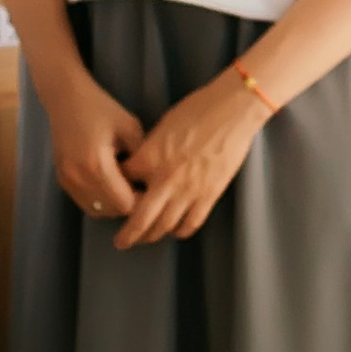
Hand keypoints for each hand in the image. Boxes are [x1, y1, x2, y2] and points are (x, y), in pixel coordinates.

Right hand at [47, 67, 145, 220]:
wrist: (66, 98)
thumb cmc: (102, 109)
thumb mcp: (130, 128)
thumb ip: (142, 158)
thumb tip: (154, 183)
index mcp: (97, 165)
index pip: (125, 203)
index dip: (142, 201)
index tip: (154, 189)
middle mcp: (78, 178)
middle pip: (112, 211)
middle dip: (130, 204)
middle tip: (144, 189)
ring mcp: (67, 181)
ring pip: (97, 211)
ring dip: (115, 205)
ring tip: (129, 188)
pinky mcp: (62, 180)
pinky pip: (85, 203)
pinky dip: (101, 201)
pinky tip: (113, 185)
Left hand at [115, 67, 264, 247]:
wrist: (232, 109)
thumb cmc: (198, 109)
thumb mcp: (163, 125)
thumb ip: (150, 149)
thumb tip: (145, 162)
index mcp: (149, 158)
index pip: (123, 183)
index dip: (118, 189)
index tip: (118, 194)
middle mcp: (164, 179)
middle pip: (139, 218)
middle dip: (128, 234)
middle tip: (121, 241)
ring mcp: (188, 190)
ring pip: (164, 226)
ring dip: (151, 236)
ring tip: (145, 239)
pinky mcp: (209, 195)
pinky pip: (191, 223)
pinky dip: (180, 231)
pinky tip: (175, 231)